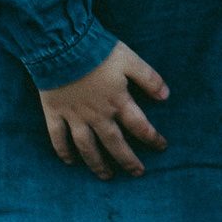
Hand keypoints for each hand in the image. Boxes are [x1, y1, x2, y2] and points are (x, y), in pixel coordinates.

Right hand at [37, 42, 169, 179]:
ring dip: (97, 164)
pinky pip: (58, 137)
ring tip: (106, 176)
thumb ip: (149, 78)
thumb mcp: (130, 60)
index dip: (152, 138)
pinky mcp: (55, 112)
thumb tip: (166, 96)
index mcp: (118, 102)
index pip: (140, 127)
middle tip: (137, 173)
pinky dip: (63, 151)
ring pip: (87, 147)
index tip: (162, 147)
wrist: (62, 45)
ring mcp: (75, 116)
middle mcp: (97, 115)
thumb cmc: (98, 51)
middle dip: (128, 161)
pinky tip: (69, 161)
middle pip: (115, 144)